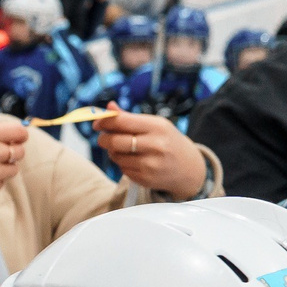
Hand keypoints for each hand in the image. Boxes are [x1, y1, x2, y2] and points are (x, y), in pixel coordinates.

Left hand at [89, 110, 207, 197]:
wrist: (189, 167)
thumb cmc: (168, 141)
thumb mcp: (155, 124)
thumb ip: (130, 117)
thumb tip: (108, 107)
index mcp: (157, 126)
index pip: (121, 121)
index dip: (104, 121)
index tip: (97, 123)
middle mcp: (155, 145)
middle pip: (114, 141)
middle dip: (103, 138)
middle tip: (103, 137)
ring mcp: (150, 164)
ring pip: (115, 156)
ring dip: (112, 152)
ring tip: (123, 149)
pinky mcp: (145, 179)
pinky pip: (122, 169)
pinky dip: (122, 164)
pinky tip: (133, 161)